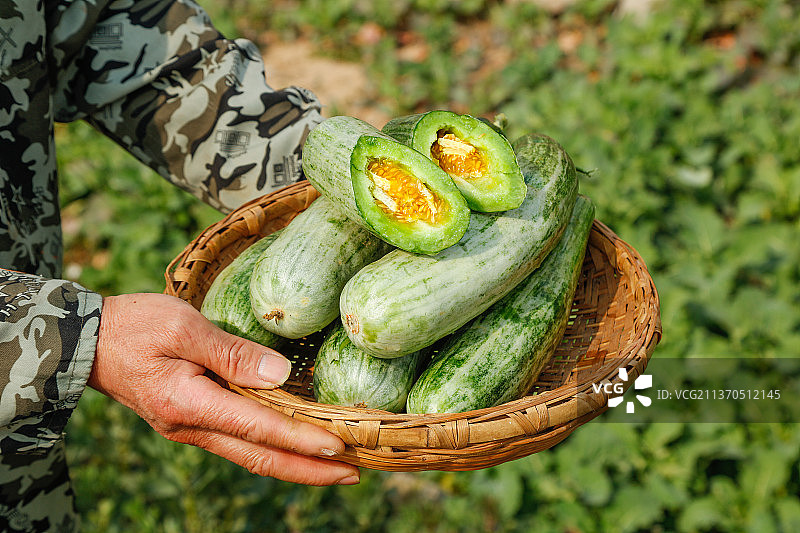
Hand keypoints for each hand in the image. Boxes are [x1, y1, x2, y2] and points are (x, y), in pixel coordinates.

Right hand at [89, 293, 359, 485]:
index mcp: (189, 403)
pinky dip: (273, 448)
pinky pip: (240, 442)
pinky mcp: (193, 420)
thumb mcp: (182, 326)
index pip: (258, 428)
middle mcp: (191, 426)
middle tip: (354, 473)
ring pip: (251, 455)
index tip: (340, 449)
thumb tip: (280, 373)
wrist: (88, 341)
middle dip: (308, 469)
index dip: (301, 441)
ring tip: (336, 465)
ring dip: (295, 463)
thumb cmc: (135, 325)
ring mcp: (191, 428)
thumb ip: (232, 352)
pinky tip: (295, 446)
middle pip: (259, 457)